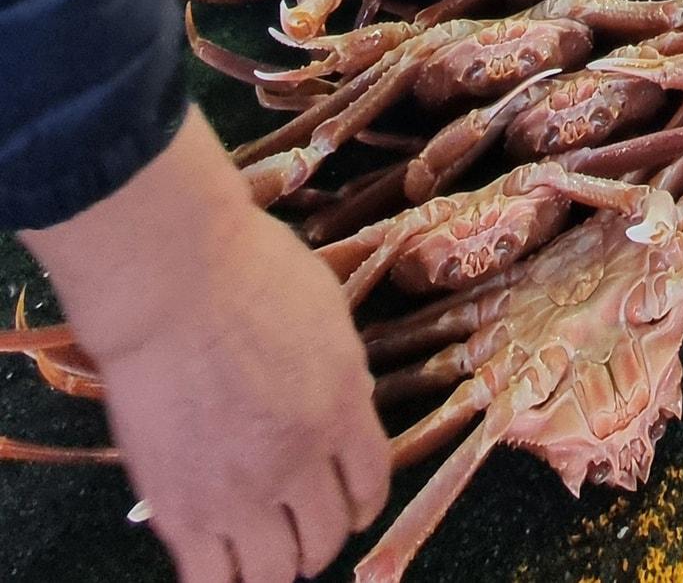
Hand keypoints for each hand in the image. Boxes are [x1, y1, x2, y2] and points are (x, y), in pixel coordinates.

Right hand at [23, 110, 389, 582]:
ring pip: (273, 573)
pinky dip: (219, 576)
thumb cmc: (246, 269)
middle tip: (301, 529)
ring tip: (259, 548)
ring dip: (273, 565)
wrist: (170, 280)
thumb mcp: (325, 310)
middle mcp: (301, 460)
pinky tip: (214, 556)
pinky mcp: (181, 510)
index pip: (372, 484)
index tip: (352, 507)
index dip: (363, 504)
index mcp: (342, 406)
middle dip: (319, 539)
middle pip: (325, 537)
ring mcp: (241, 492)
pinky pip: (210, 579)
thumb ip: (339, 370)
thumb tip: (346, 402)